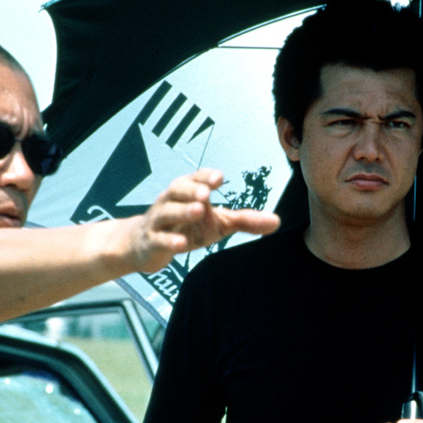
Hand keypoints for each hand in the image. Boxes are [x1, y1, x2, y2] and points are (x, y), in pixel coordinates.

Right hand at [124, 168, 279, 271]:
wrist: (145, 245)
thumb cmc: (186, 227)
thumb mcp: (217, 223)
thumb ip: (245, 220)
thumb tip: (277, 222)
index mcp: (187, 192)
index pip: (196, 179)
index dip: (206, 177)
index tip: (220, 177)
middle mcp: (171, 202)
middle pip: (178, 189)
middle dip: (193, 189)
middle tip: (208, 193)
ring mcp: (159, 222)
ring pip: (168, 212)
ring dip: (182, 210)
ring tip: (199, 210)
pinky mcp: (152, 242)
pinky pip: (159, 239)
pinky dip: (169, 240)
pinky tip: (182, 244)